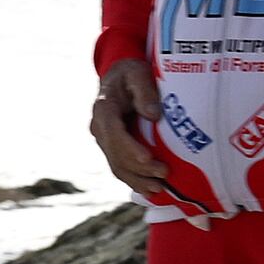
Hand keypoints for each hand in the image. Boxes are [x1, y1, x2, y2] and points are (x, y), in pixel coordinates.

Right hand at [88, 70, 177, 205]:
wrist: (118, 77)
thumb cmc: (131, 73)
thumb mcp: (138, 73)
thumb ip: (145, 91)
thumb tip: (153, 115)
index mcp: (104, 108)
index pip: (113, 133)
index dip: (129, 149)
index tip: (148, 160)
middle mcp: (99, 127)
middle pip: (115, 154)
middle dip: (139, 168)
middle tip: (164, 174)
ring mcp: (103, 140)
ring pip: (116, 165)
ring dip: (136, 180)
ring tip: (158, 189)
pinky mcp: (111, 147)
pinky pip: (119, 167)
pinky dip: (133, 180)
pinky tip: (149, 191)